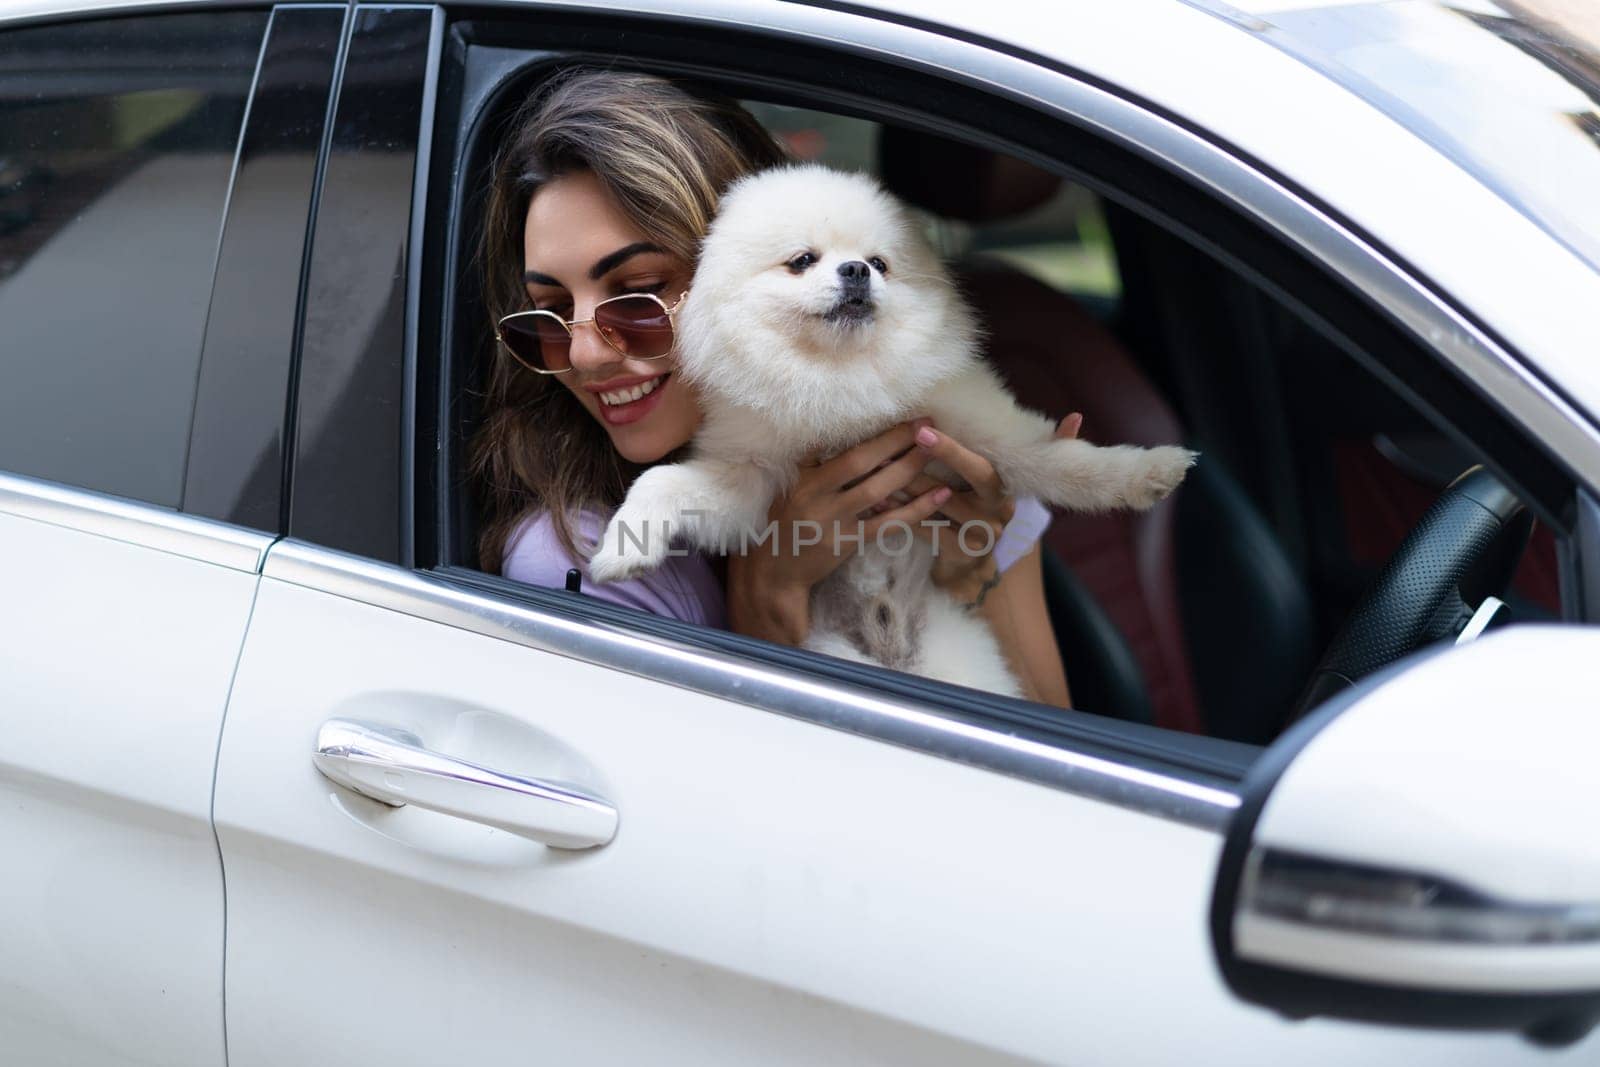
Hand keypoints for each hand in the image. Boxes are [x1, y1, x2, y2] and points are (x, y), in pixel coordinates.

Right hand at [725, 420, 957, 643]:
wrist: (776, 573)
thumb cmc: (785, 524)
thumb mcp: (789, 489)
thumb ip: (813, 465)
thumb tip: (841, 435)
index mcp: (801, 478)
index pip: (832, 443)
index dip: (865, 428)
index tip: (893, 411)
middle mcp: (815, 496)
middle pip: (859, 461)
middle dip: (894, 439)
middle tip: (924, 423)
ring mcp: (833, 521)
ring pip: (877, 489)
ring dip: (908, 467)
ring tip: (934, 449)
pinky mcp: (849, 543)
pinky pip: (889, 524)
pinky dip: (917, 509)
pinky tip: (940, 496)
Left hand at [888, 413, 1082, 606]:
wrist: (981, 568)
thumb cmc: (988, 511)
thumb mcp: (1007, 484)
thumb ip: (1045, 450)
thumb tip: (1074, 419)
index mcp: (1004, 493)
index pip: (981, 470)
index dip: (954, 451)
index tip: (924, 431)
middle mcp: (994, 516)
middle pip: (957, 489)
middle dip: (926, 466)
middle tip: (892, 447)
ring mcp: (976, 538)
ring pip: (935, 508)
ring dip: (904, 487)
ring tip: (878, 466)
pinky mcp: (956, 554)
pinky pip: (923, 530)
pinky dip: (900, 514)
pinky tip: (877, 500)